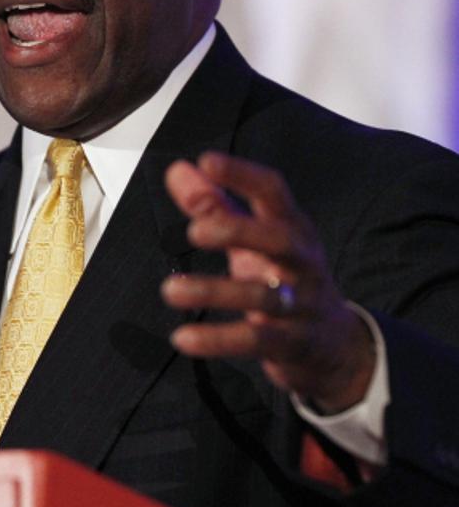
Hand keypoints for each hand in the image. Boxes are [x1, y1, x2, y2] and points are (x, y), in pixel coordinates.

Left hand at [161, 152, 373, 412]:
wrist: (336, 346)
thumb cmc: (283, 278)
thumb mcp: (252, 239)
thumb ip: (213, 204)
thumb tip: (176, 169)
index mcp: (291, 227)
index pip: (274, 192)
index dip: (243, 175)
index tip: (208, 161)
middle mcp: (302, 262)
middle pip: (280, 240)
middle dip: (239, 231)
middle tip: (194, 231)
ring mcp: (301, 304)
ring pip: (263, 297)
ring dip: (213, 292)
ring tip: (170, 290)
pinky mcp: (293, 343)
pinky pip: (257, 340)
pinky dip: (219, 339)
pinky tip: (182, 338)